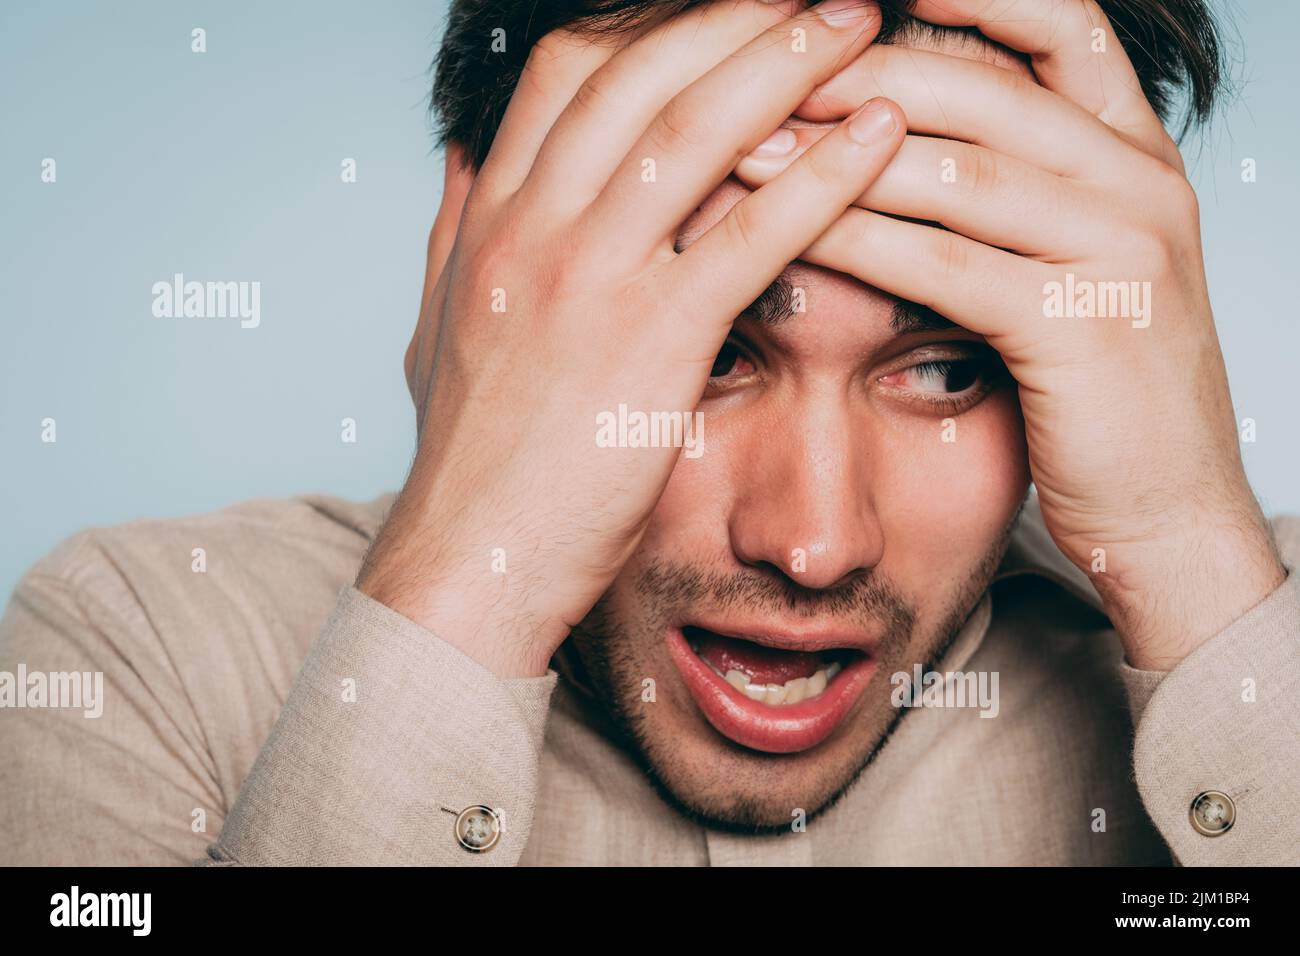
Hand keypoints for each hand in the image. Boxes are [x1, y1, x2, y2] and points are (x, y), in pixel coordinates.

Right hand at [358, 0, 906, 676]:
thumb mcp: (438, 327)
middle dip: (733, 15)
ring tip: (863, 22)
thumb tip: (461, 164)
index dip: (647, 22)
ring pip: (695, 130)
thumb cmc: (471, 457)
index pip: (566, 72)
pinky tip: (884, 137)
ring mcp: (588, 279)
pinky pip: (749, 236)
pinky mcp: (649, 343)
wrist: (468, 562)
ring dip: (788, 60)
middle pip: (640, 71)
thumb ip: (453, 236)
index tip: (715, 11)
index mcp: (491, 218)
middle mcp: (534, 227)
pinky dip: (825, 177)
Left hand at [734, 0, 1284, 668]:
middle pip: (984, 89)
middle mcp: (1137, 181)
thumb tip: (897, 122)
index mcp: (1134, 150)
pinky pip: (947, 265)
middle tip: (760, 64)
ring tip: (741, 142)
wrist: (1168, 504)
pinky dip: (858, 240)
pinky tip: (785, 228)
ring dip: (836, 153)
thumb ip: (1016, 183)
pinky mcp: (1082, 326)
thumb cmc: (1096, 382)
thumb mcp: (1071, 260)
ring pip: (959, 171)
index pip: (1061, 24)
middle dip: (860, 69)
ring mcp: (1121, 250)